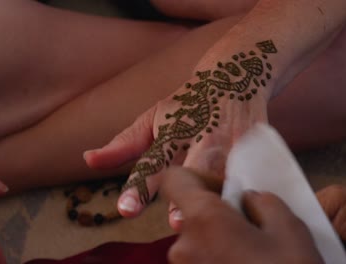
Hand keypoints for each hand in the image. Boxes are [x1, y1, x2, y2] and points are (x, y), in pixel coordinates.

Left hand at [84, 40, 278, 228]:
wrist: (235, 75)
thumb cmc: (189, 102)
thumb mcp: (153, 117)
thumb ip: (123, 144)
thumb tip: (88, 160)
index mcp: (173, 129)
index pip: (153, 162)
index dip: (140, 187)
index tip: (126, 210)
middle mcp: (202, 134)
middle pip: (195, 168)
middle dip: (187, 195)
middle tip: (178, 223)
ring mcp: (233, 138)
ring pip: (227, 173)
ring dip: (218, 198)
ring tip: (215, 224)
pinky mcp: (257, 142)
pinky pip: (253, 171)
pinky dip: (247, 189)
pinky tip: (243, 209)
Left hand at [162, 167, 322, 263]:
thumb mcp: (289, 228)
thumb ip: (263, 200)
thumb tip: (248, 199)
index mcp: (203, 220)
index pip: (176, 180)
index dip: (198, 177)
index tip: (225, 189)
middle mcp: (183, 247)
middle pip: (190, 214)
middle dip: (218, 214)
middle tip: (251, 227)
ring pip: (198, 242)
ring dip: (220, 241)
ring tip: (253, 255)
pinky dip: (218, 260)